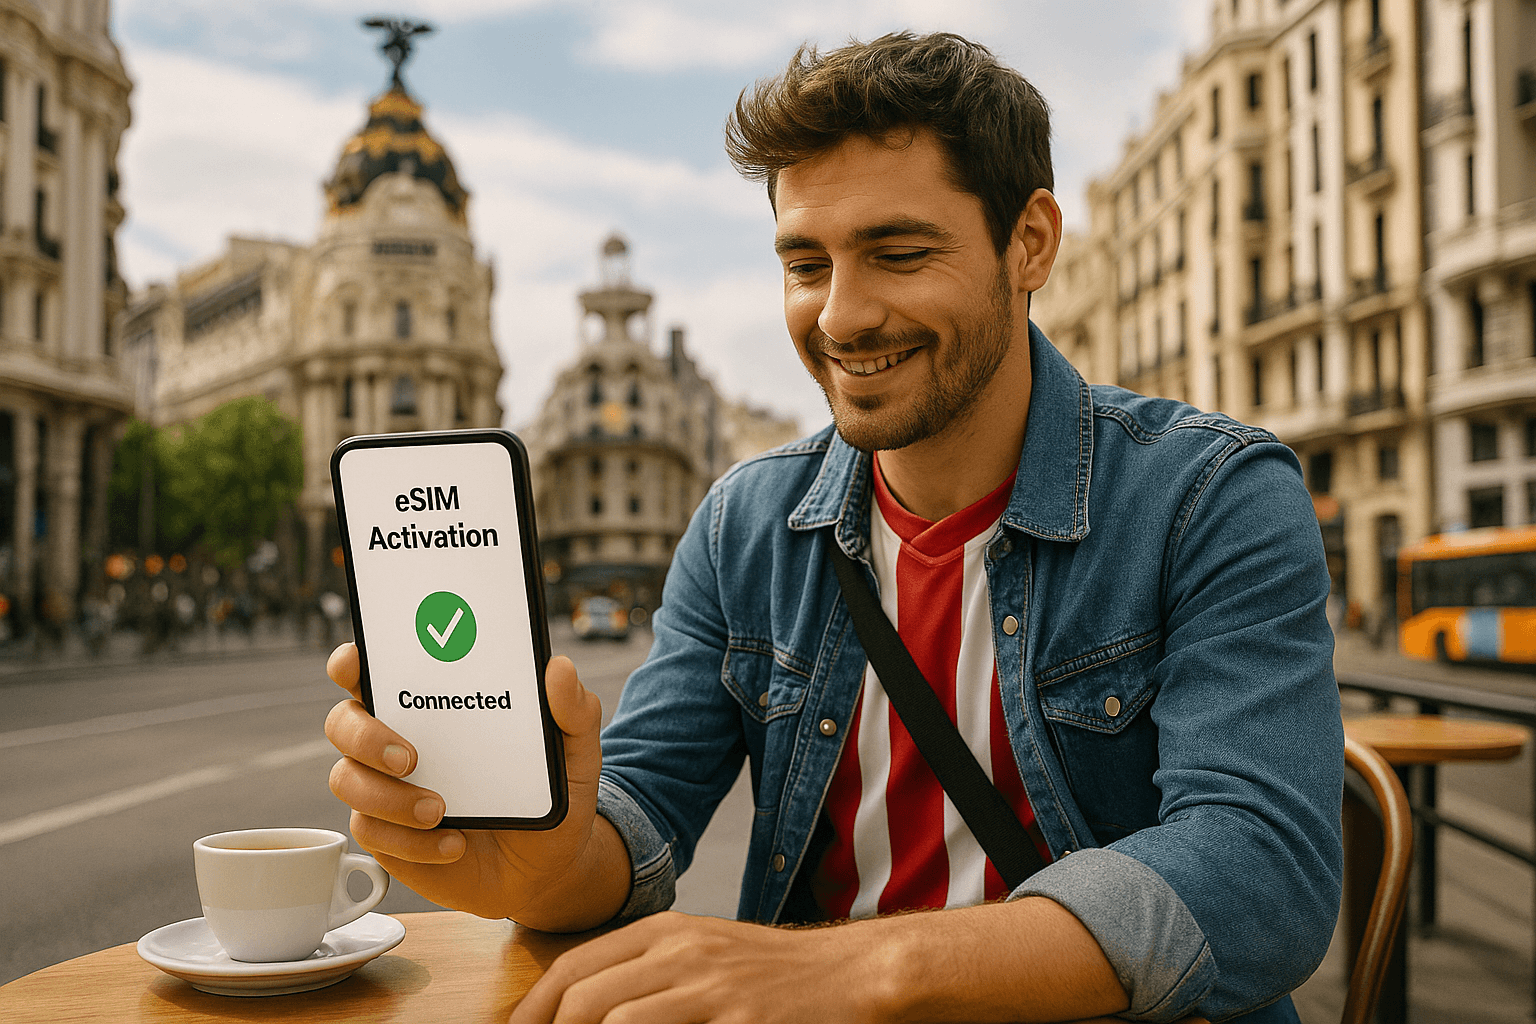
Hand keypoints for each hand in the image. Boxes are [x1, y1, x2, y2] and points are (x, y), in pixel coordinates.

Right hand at [324, 643, 624, 926]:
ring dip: (389, 797)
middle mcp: (398, 738)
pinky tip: (454, 845)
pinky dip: (412, 842)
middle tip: (410, 757)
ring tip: (440, 811)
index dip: (352, 661)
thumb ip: (573, 711)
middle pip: (343, 721)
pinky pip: (373, 833)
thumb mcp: (573, 754)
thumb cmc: (548, 796)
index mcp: (435, 703)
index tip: (355, 663)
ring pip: (347, 780)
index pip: (375, 667)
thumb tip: (560, 668)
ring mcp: (385, 788)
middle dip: (364, 735)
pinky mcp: (387, 835)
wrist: (545, 868)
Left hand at [509, 912, 891, 1023]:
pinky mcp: (738, 1018)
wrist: (851, 973)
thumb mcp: (704, 955)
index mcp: (665, 931)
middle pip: (582, 996)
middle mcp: (680, 950)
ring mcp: (709, 985)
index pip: (573, 967)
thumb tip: (586, 1010)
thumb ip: (649, 974)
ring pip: (614, 1019)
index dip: (533, 1010)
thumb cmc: (775, 974)